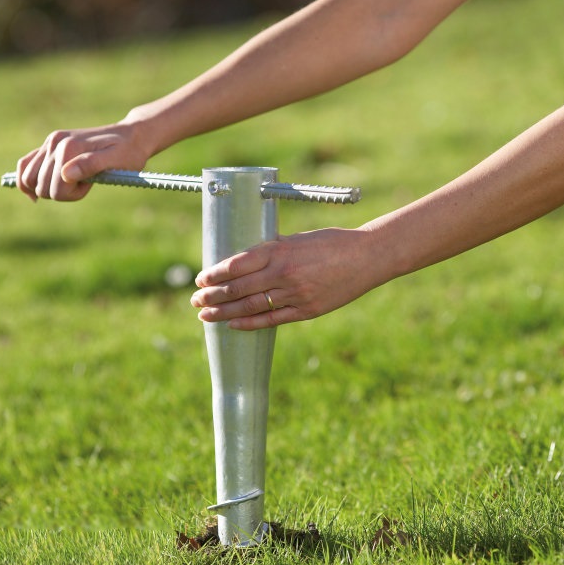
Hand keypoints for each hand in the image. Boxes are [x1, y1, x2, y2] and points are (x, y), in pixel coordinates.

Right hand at [16, 122, 148, 201]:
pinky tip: (36, 192)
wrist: (131, 136)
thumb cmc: (128, 153)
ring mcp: (50, 143)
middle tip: (85, 182)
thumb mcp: (117, 161)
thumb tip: (66, 174)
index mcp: (69, 148)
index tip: (91, 184)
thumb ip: (91, 165)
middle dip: (63, 192)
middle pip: (41, 185)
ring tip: (74, 181)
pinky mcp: (49, 146)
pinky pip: (26, 164)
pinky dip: (27, 180)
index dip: (74, 194)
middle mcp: (54, 143)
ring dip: (49, 188)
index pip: (57, 188)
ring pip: (28, 177)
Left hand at [191, 228, 379, 329]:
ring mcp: (295, 294)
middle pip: (238, 288)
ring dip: (224, 312)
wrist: (368, 257)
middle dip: (212, 296)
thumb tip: (247, 259)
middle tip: (195, 300)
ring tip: (206, 315)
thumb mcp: (299, 239)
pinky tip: (233, 325)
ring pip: (250, 306)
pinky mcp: (306, 311)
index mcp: (280, 250)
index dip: (214, 274)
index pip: (236, 264)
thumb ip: (274, 249)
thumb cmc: (333, 242)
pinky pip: (271, 320)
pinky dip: (249, 324)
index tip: (200, 278)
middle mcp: (283, 273)